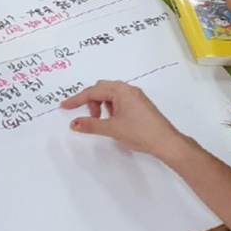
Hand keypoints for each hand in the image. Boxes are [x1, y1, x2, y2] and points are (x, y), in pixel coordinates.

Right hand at [60, 80, 188, 161]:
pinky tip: (113, 121)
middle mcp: (128, 89)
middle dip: (90, 101)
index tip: (64, 106)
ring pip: (111, 95)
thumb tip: (74, 123)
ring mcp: (136, 96)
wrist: (165, 142)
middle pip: (101, 89)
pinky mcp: (140, 104)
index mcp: (121, 90)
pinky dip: (111, 108)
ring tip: (102, 121)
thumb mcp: (111, 128)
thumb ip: (91, 125)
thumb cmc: (139, 132)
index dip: (77, 99)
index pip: (93, 92)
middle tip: (88, 117)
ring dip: (101, 105)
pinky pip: (119, 100)